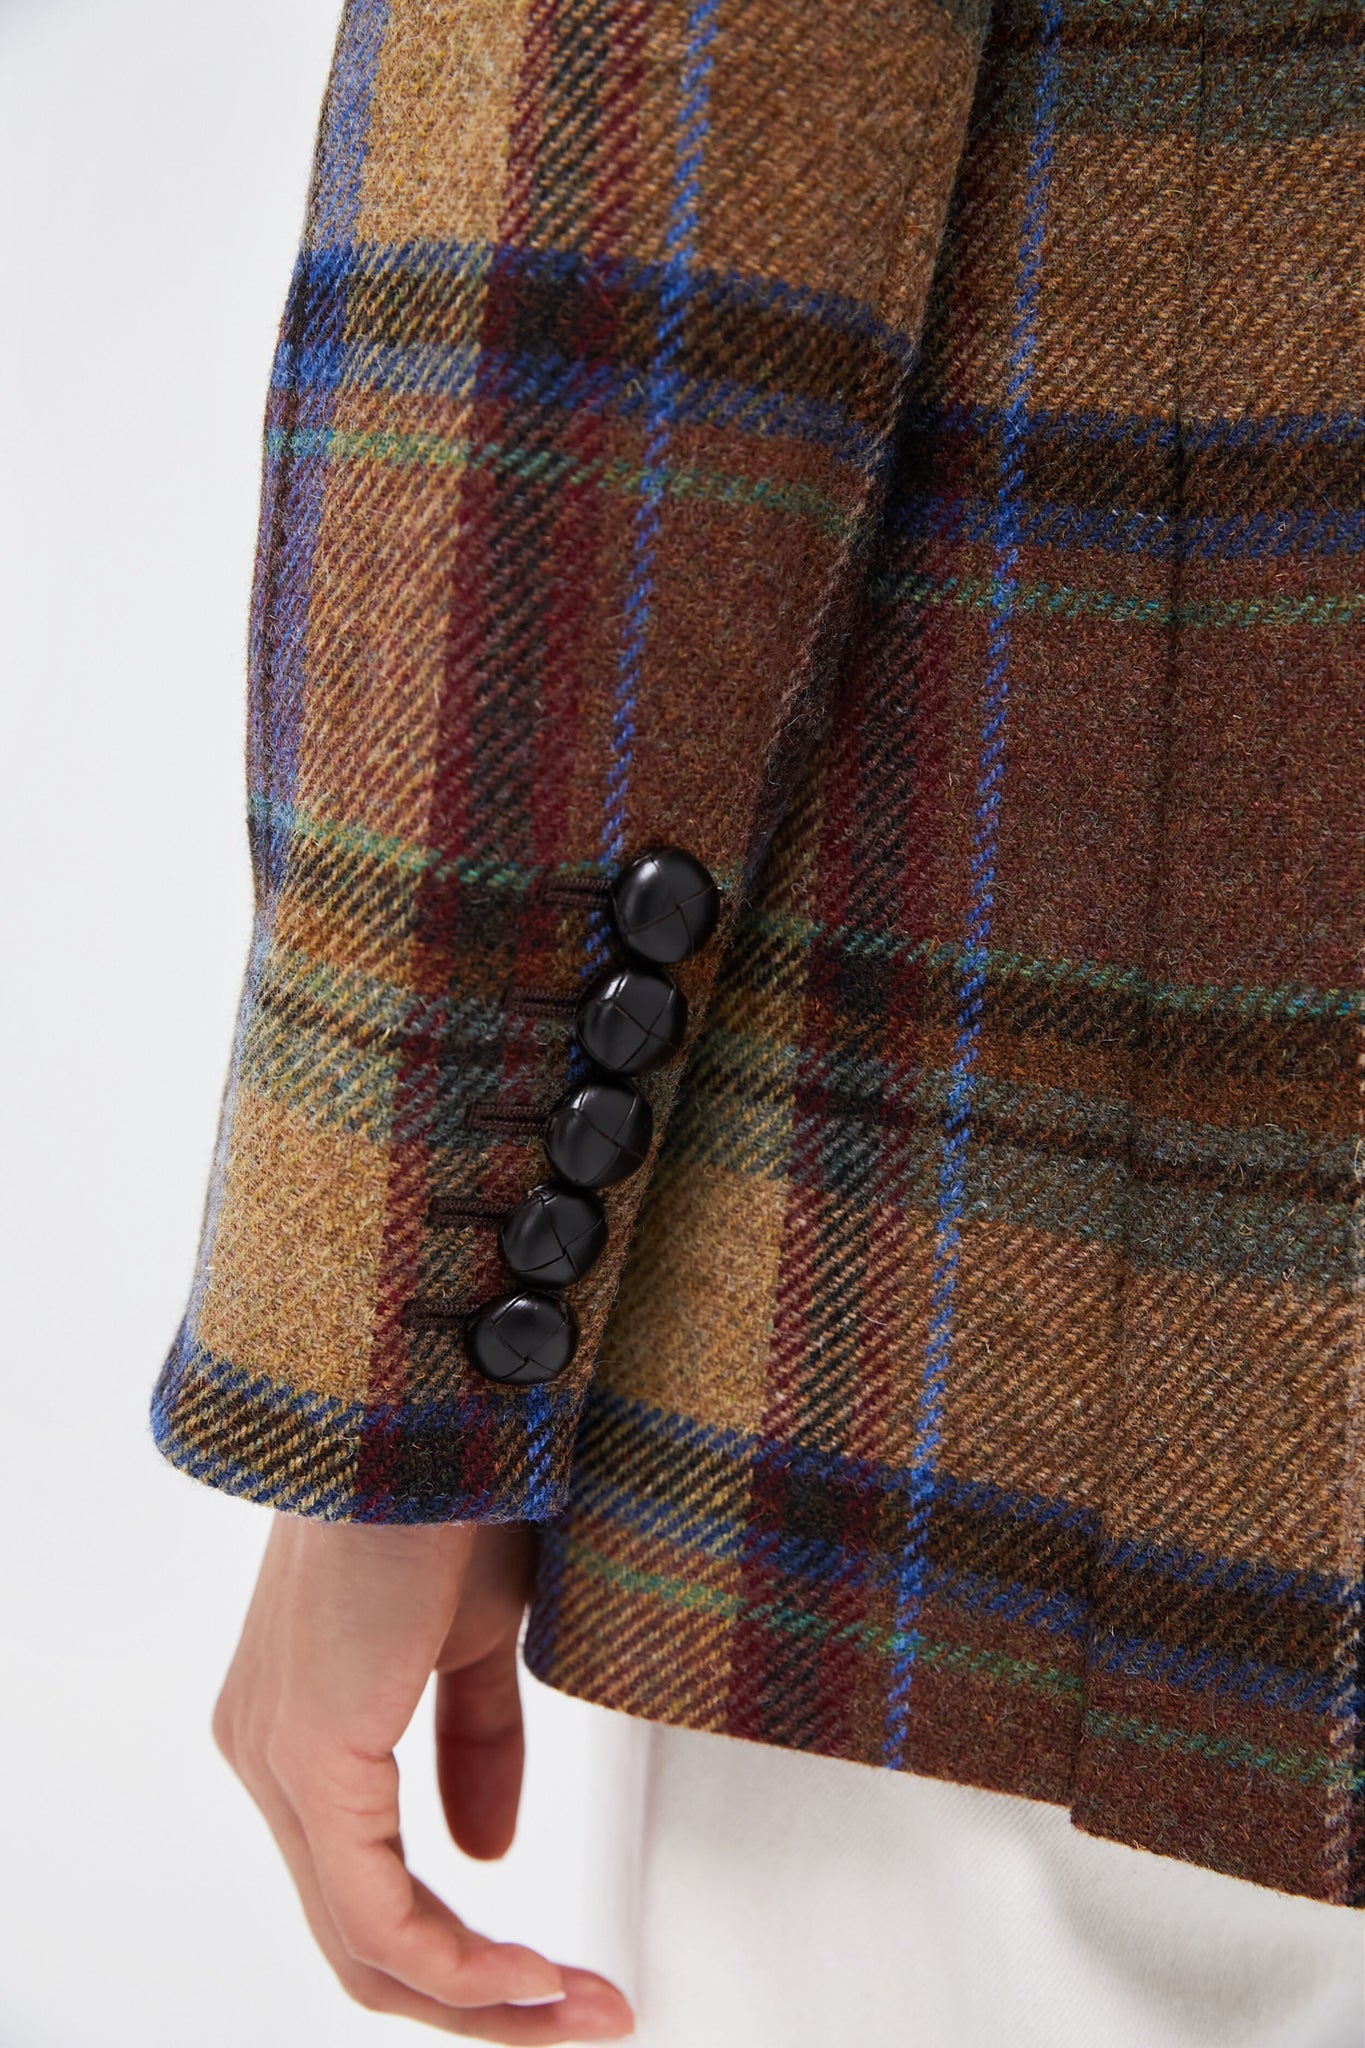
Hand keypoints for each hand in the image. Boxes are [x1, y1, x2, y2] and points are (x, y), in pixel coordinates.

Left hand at [213, 1516, 634, 2039]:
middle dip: (482, 2002)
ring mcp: (276, 1755)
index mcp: (303, 1720)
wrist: (438, 1402)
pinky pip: (374, 1911)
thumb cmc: (459, 1484)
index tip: (566, 1976)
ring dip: (484, 1999)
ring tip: (578, 2009)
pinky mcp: (309, 1752)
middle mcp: (266, 1748)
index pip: (366, 1887)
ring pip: (363, 1943)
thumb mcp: (480, 1634)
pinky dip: (462, 1963)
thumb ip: (475, 1743)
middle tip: (583, 2020)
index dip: (469, 1956)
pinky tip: (531, 1974)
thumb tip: (486, 1849)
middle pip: (358, 1938)